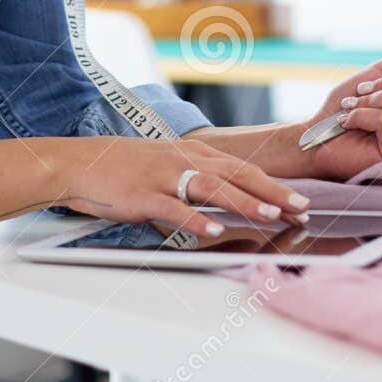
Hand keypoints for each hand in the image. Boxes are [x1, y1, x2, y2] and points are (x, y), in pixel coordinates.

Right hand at [56, 137, 310, 240]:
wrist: (80, 163)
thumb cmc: (125, 167)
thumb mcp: (169, 163)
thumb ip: (198, 177)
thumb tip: (230, 198)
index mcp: (194, 152)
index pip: (243, 168)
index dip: (273, 184)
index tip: (299, 200)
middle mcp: (185, 160)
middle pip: (237, 174)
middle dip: (272, 191)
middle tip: (301, 207)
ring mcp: (164, 176)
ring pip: (212, 188)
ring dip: (244, 201)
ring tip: (271, 214)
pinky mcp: (144, 195)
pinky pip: (174, 208)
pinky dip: (196, 218)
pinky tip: (215, 228)